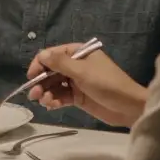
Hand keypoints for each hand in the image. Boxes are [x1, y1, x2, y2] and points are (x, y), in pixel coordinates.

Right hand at [26, 44, 148, 127]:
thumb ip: (60, 63)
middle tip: (34, 94)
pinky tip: (51, 106)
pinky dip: (54, 100)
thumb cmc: (107, 83)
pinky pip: (61, 96)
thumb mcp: (83, 71)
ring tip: (44, 102)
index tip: (31, 76)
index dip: (40, 64)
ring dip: (46, 92)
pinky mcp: (78, 97)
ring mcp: (77, 82)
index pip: (53, 55)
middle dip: (41, 82)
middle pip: (51, 71)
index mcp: (79, 53)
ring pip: (55, 85)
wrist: (128, 106)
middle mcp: (76, 66)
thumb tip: (41, 54)